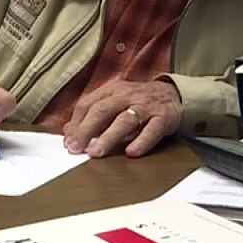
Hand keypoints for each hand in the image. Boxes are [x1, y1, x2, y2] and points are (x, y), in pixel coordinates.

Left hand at [63, 80, 181, 157]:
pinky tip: (131, 152)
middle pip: (102, 111)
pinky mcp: (163, 118)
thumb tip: (69, 131)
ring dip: (108, 137)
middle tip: (76, 148)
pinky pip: (151, 130)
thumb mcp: (115, 101)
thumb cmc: (139, 101)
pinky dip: (141, 142)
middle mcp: (127, 96)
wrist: (174, 95)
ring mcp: (146, 107)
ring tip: (96, 153)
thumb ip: (92, 114)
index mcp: (112, 90)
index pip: (88, 104)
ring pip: (124, 120)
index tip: (68, 142)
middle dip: (86, 130)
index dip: (76, 124)